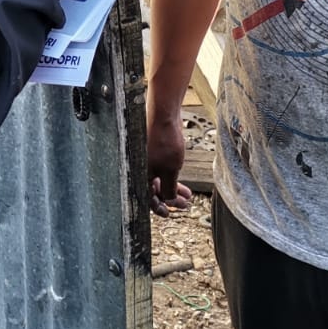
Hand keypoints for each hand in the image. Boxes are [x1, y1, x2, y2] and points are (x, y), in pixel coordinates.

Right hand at [146, 95, 192, 216]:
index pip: (146, 197)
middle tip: (183, 205)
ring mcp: (146, 159)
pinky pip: (160, 169)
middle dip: (169, 198)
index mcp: (138, 174)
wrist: (164, 115)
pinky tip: (182, 179)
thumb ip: (169, 188)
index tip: (169, 213)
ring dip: (173, 187)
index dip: (158, 207)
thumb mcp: (171, 169)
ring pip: (158, 179)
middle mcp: (139, 168)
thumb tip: (168, 200)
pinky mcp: (152, 152)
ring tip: (188, 194)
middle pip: (153, 189)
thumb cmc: (165, 140)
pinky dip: (170, 175)